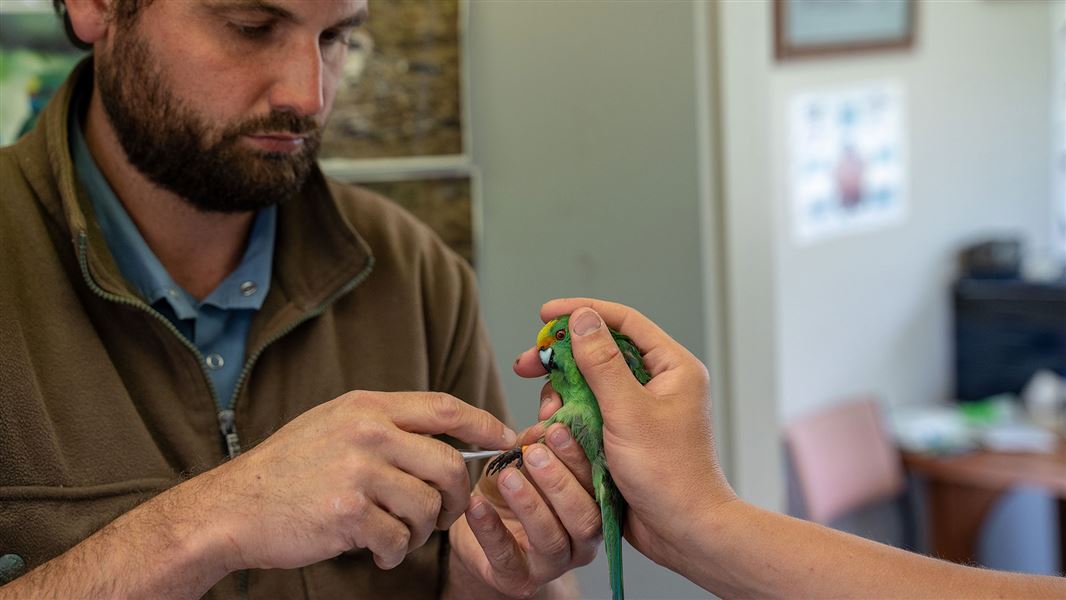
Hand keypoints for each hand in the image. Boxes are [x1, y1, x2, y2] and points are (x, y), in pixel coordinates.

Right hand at [199, 391, 516, 571]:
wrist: (233, 507)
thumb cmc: (287, 469)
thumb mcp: (334, 424)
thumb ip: (385, 425)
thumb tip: (446, 439)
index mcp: (368, 406)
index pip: (445, 408)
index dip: (484, 424)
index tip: (507, 440)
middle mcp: (367, 433)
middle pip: (448, 465)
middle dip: (458, 497)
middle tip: (447, 514)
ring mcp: (358, 472)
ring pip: (427, 507)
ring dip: (420, 531)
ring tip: (396, 534)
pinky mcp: (348, 513)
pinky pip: (399, 539)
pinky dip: (394, 553)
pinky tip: (376, 551)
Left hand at [446, 422, 600, 598]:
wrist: (482, 540)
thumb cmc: (513, 495)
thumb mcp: (526, 460)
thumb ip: (540, 436)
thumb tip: (552, 404)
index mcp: (593, 505)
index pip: (597, 482)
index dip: (579, 456)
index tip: (557, 430)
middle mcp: (583, 539)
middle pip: (585, 515)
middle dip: (560, 482)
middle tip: (535, 454)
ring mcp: (553, 564)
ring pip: (552, 538)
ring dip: (530, 504)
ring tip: (508, 477)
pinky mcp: (520, 579)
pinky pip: (507, 556)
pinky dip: (490, 529)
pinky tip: (476, 504)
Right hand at [513, 299, 735, 571]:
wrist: (685, 531)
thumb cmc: (668, 473)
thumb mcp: (628, 411)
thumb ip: (602, 362)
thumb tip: (583, 319)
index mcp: (672, 367)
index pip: (623, 322)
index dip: (582, 313)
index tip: (544, 315)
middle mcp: (659, 383)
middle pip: (601, 353)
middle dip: (561, 360)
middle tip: (526, 366)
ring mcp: (642, 410)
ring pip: (590, 386)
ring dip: (561, 396)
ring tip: (546, 416)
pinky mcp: (627, 435)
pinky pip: (591, 415)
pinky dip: (569, 419)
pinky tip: (551, 431)